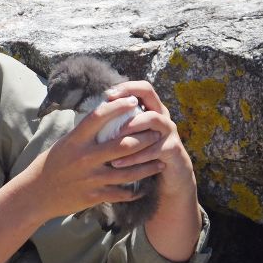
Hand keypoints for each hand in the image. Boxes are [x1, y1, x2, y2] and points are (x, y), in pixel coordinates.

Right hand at [24, 95, 164, 219]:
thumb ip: (84, 133)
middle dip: (144, 138)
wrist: (36, 195)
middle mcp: (85, 158)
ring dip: (148, 166)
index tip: (133, 100)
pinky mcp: (94, 196)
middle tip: (157, 132)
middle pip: (123, 145)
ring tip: (161, 161)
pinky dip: (136, 190)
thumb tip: (103, 116)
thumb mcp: (64, 143)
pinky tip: (146, 186)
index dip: (118, 106)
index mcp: (75, 140)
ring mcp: (91, 178)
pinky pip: (122, 193)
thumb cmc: (51, 165)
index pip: (99, 117)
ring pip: (129, 172)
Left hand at [103, 81, 196, 200]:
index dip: (126, 87)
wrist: (172, 174)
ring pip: (152, 119)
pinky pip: (154, 149)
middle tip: (107, 109)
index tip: (107, 94)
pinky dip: (135, 156)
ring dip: (131, 125)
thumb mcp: (133, 137)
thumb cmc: (145, 153)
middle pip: (149, 95)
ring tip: (112, 136)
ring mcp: (170, 131)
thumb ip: (119, 126)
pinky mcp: (173, 148)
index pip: (142, 87)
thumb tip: (89, 118)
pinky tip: (117, 163)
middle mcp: (162, 115)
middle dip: (126, 102)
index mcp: (152, 109)